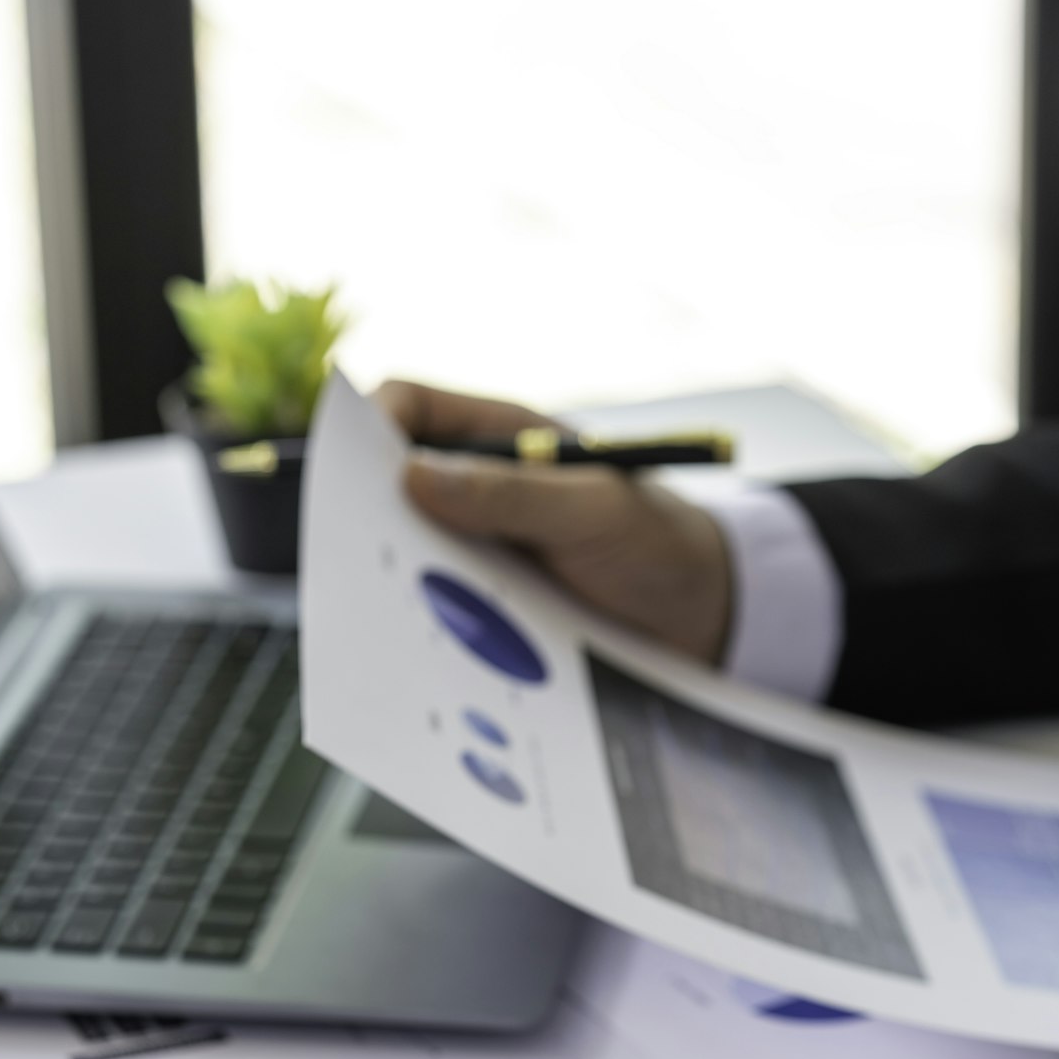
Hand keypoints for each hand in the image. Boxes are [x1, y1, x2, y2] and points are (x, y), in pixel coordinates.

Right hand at [374, 379, 733, 661]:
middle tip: (361, 560)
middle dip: (371, 519)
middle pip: (395, 488)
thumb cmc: (659, 541)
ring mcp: (483, 548)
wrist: (705, 618)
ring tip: (395, 614)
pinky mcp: (491, 604)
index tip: (353, 476)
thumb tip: (414, 480)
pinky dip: (432, 625)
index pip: (410, 410)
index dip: (371, 429)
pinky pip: (442, 609)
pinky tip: (432, 649)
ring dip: (402, 582)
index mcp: (502, 436)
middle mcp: (481, 488)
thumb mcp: (593, 511)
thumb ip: (511, 495)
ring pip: (411, 555)